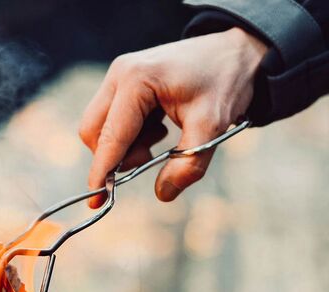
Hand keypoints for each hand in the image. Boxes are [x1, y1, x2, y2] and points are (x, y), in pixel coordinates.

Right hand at [79, 27, 267, 205]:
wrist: (235, 52)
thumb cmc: (224, 82)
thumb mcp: (213, 127)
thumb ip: (188, 165)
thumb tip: (162, 193)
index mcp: (137, 80)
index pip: (110, 137)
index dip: (102, 173)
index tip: (95, 203)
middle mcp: (120, 74)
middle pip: (93, 133)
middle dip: (116, 156)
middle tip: (150, 158)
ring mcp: (118, 77)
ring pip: (100, 129)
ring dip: (125, 147)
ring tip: (160, 136)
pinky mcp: (122, 84)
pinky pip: (110, 122)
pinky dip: (130, 136)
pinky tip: (157, 127)